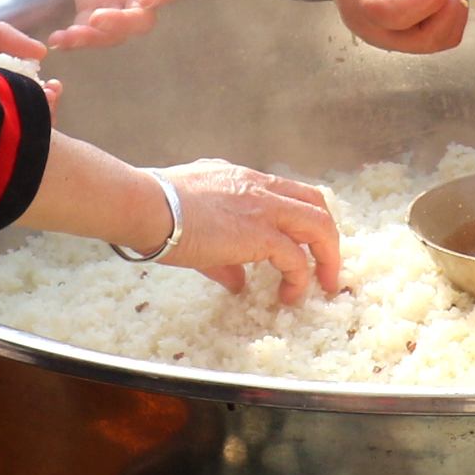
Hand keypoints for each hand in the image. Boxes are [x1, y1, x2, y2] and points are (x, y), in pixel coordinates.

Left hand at [52, 0, 185, 49]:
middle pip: (141, 19)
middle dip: (122, 24)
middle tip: (99, 19)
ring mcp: (115, 1)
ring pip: (113, 32)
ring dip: (95, 38)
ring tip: (71, 36)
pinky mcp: (91, 4)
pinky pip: (85, 28)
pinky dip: (73, 37)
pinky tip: (57, 38)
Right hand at [158, 158, 344, 296]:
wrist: (147, 205)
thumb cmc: (157, 211)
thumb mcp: (195, 225)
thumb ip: (222, 256)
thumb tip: (236, 281)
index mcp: (242, 179)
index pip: (287, 191)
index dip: (302, 216)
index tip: (305, 241)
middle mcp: (259, 187)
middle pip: (315, 202)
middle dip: (327, 235)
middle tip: (326, 264)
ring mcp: (263, 207)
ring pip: (319, 224)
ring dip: (327, 256)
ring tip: (323, 284)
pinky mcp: (260, 233)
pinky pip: (296, 257)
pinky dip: (299, 278)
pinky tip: (289, 296)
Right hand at [304, 0, 466, 54]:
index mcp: (358, 2)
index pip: (394, 14)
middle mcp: (373, 30)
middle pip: (422, 39)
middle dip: (446, 10)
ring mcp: (390, 40)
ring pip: (436, 42)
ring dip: (451, 13)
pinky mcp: (405, 40)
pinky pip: (439, 39)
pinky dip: (450, 18)